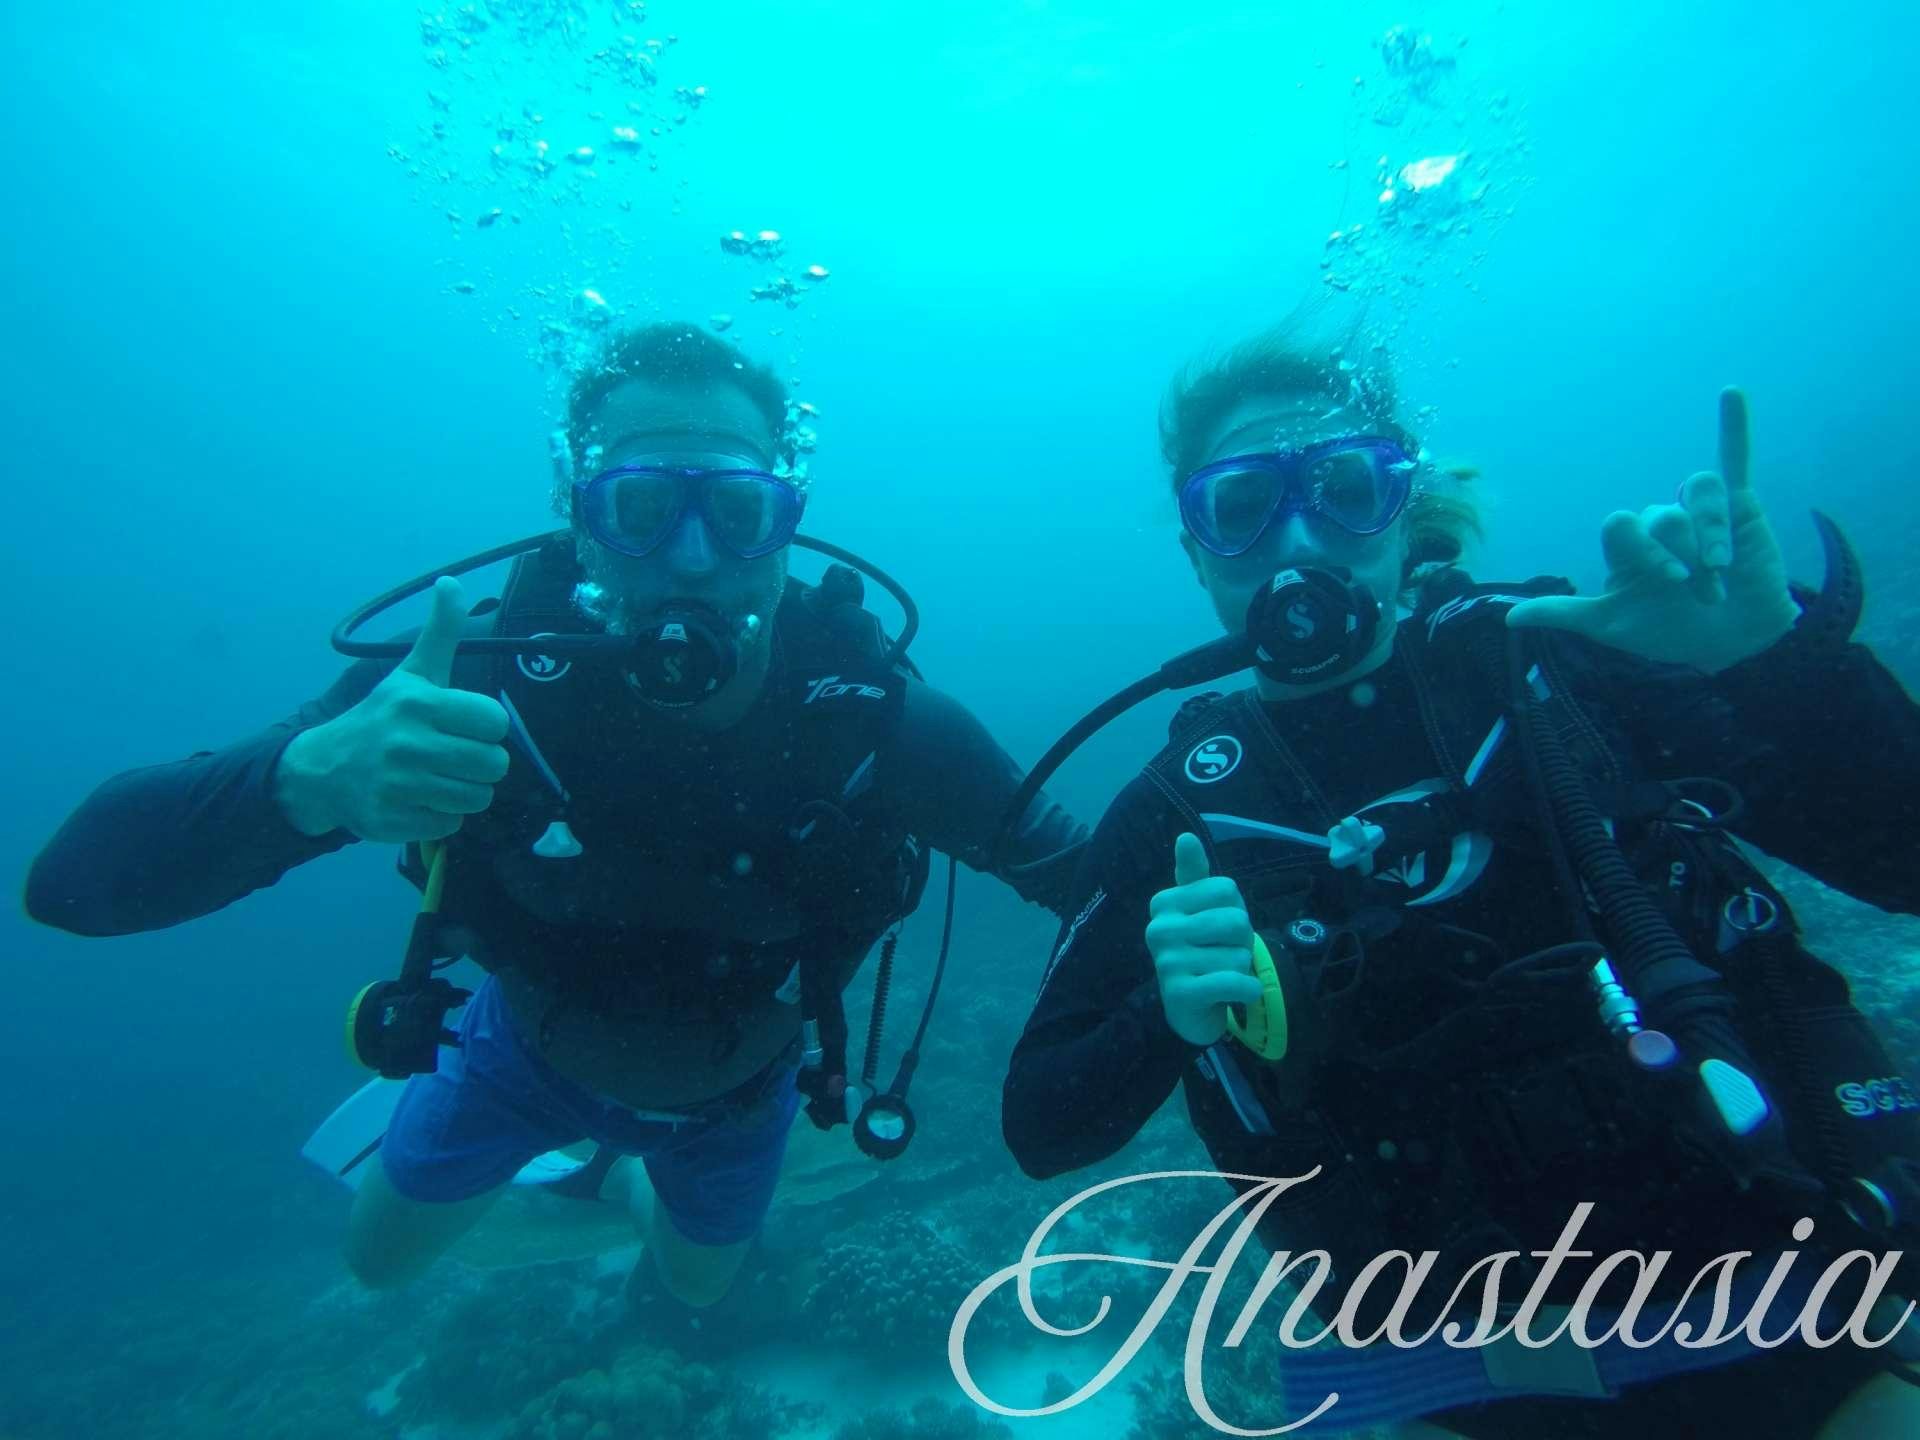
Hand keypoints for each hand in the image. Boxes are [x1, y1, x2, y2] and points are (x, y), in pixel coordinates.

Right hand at [275, 576, 510, 841]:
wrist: (322, 768)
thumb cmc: (382, 717)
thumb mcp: (411, 673)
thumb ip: (440, 632)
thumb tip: (451, 581)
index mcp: (419, 703)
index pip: (495, 723)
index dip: (487, 728)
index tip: (465, 726)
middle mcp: (407, 744)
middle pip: (493, 765)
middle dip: (481, 763)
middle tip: (456, 757)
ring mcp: (397, 786)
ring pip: (477, 798)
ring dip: (466, 791)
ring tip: (441, 778)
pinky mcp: (390, 821)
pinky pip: (451, 824)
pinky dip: (442, 816)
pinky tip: (420, 799)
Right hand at [1146, 832, 1264, 1046]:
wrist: (1189, 1009)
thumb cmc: (1202, 950)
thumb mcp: (1202, 908)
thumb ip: (1195, 874)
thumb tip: (1186, 837)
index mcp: (1165, 903)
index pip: (1227, 889)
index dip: (1236, 910)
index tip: (1218, 930)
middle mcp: (1159, 929)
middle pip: (1236, 921)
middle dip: (1242, 941)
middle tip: (1222, 955)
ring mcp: (1167, 962)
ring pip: (1238, 955)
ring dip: (1241, 969)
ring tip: (1220, 975)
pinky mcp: (1180, 994)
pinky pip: (1234, 982)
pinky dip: (1248, 990)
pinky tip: (1236, 993)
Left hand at [1507, 388, 1799, 672]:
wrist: (1729, 638)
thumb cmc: (1669, 629)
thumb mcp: (1612, 626)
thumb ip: (1565, 614)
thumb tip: (1507, 617)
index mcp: (1626, 545)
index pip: (1619, 524)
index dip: (1646, 550)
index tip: (1672, 582)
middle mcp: (1656, 522)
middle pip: (1661, 516)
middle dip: (1686, 560)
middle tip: (1702, 591)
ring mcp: (1694, 512)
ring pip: (1697, 497)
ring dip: (1713, 536)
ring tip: (1723, 569)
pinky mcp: (1738, 506)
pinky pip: (1732, 461)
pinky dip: (1734, 429)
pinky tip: (1731, 394)